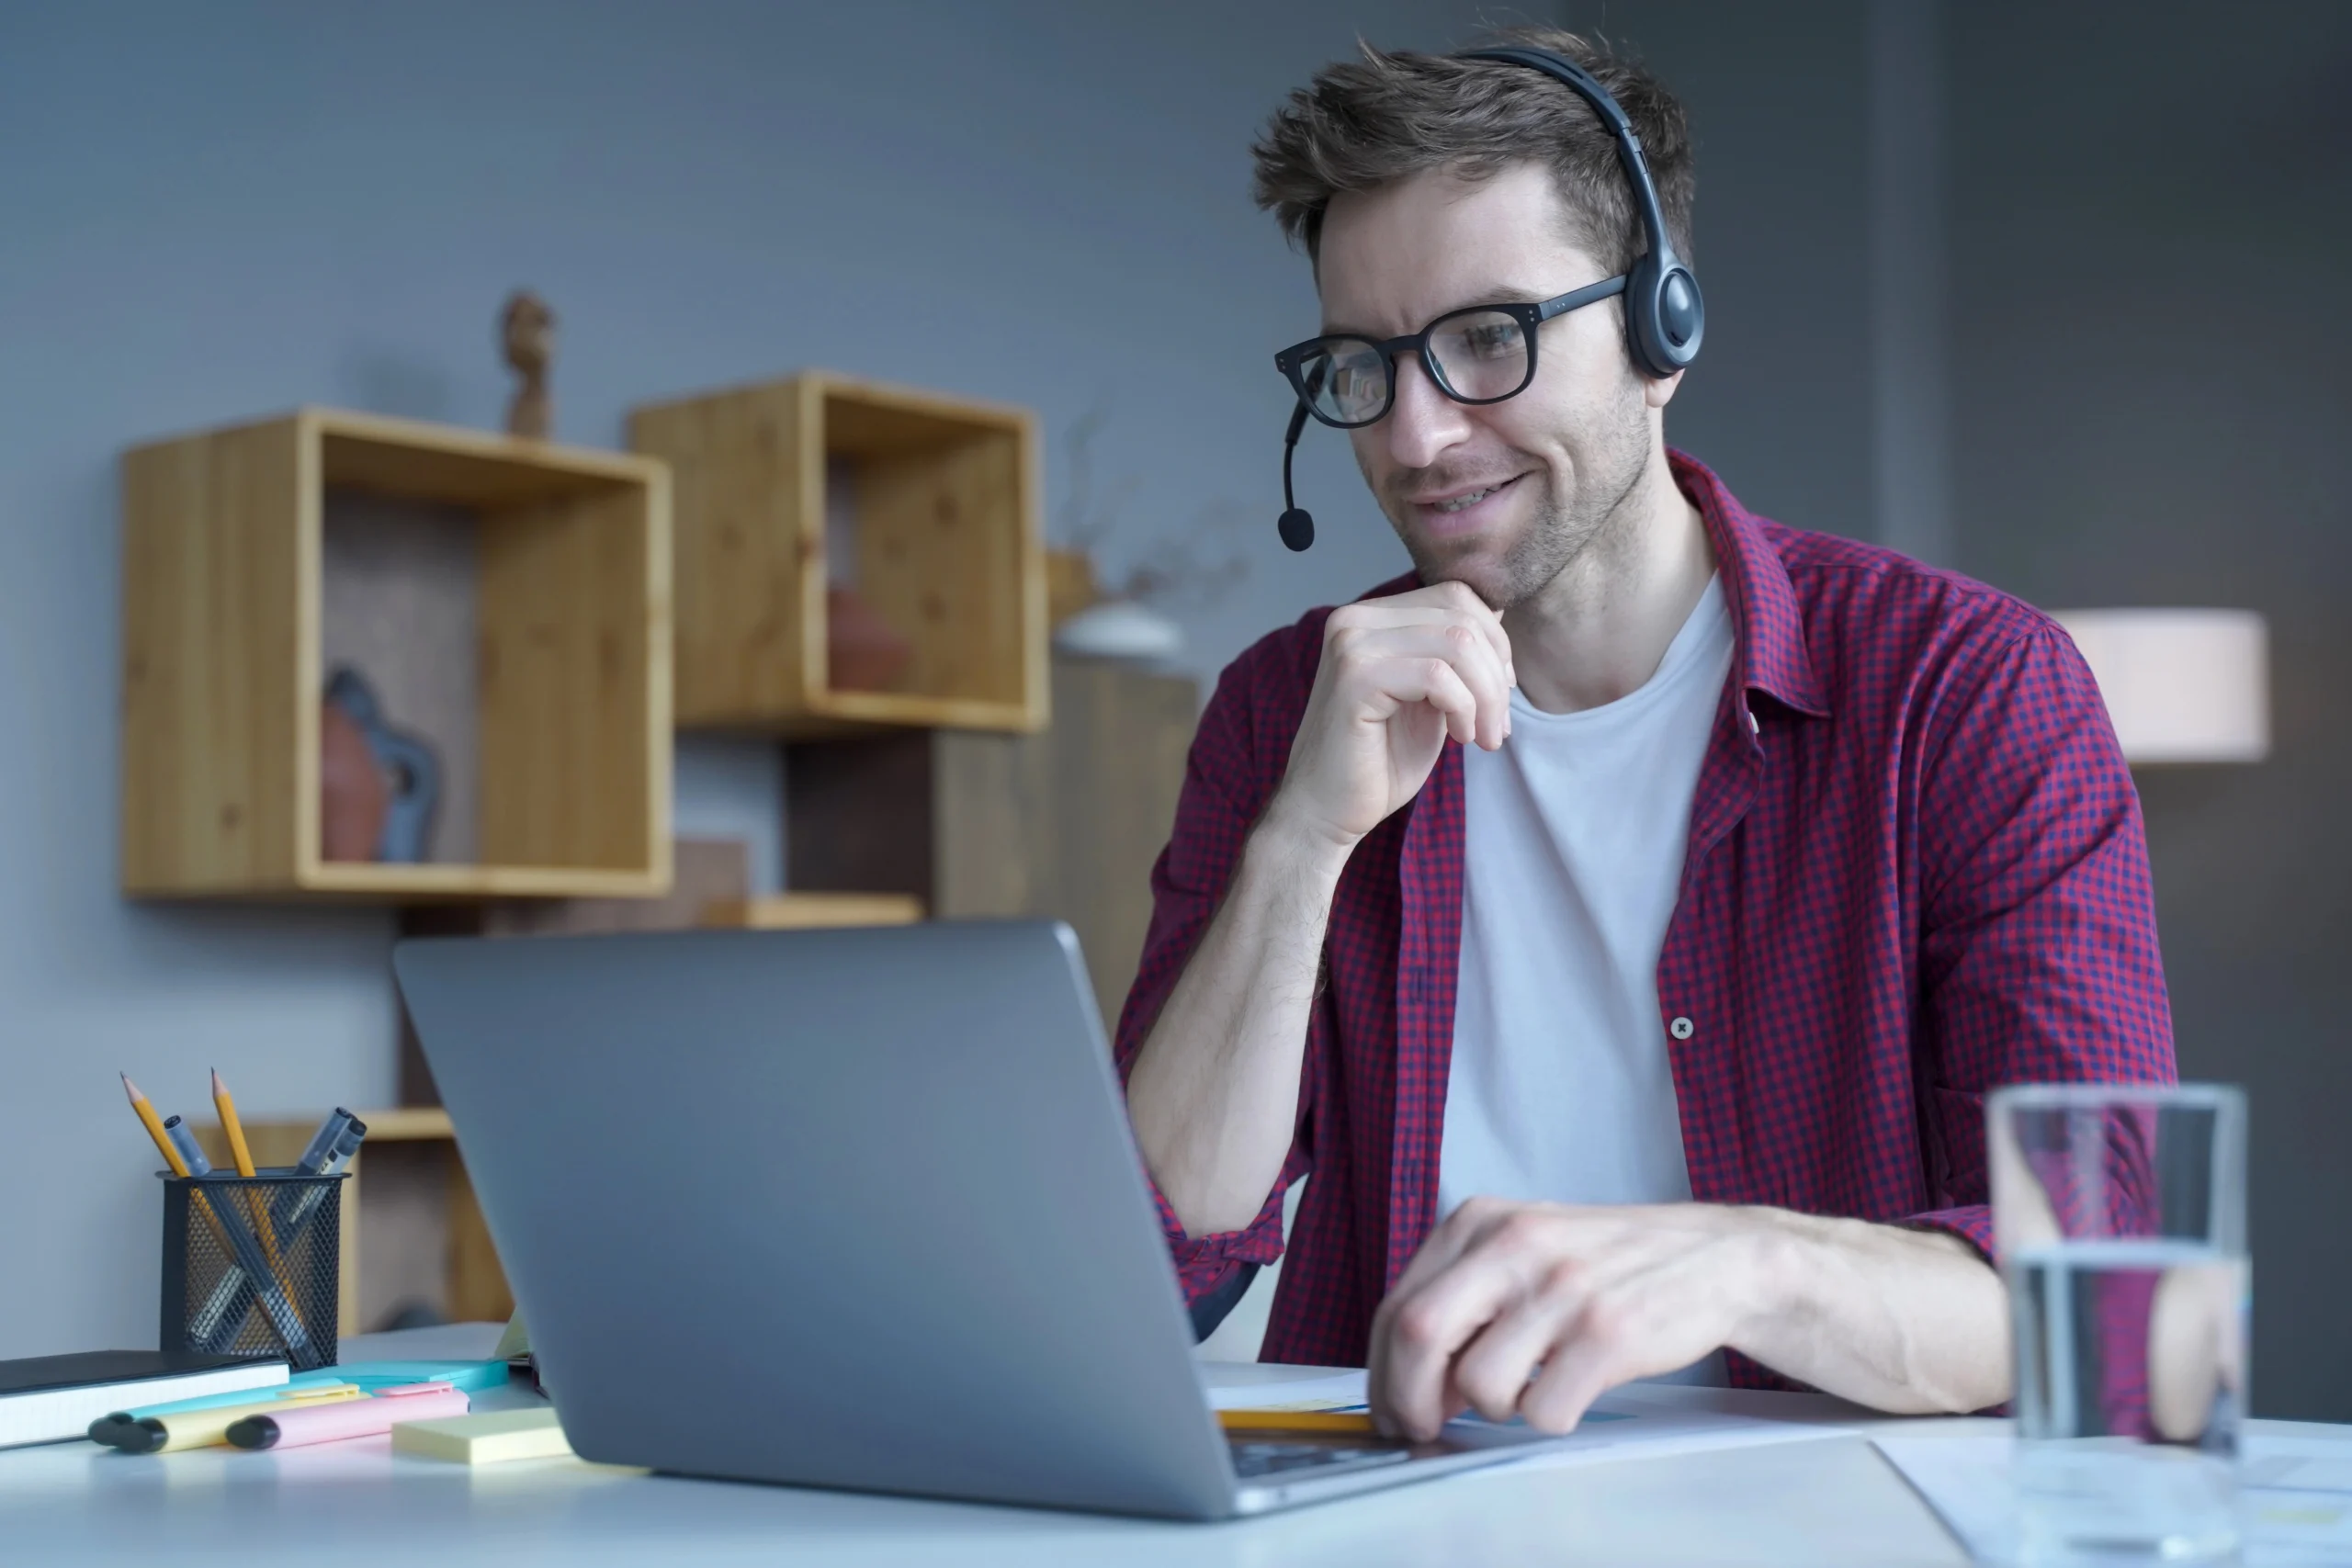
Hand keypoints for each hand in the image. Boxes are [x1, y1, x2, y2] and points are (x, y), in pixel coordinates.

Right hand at [1266, 581, 1514, 853]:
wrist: (1327, 811)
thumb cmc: (1379, 759)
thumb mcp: (1431, 696)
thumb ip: (1453, 655)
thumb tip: (1497, 614)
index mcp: (1371, 618)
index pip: (1455, 596)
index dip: (1495, 641)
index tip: (1502, 692)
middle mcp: (1354, 620)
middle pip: (1461, 615)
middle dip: (1496, 673)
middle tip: (1499, 726)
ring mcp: (1351, 645)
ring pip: (1457, 642)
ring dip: (1487, 696)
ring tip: (1485, 737)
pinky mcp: (1355, 678)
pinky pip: (1437, 676)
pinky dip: (1463, 708)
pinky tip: (1460, 737)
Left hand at [1366, 1198, 1774, 1440]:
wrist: (1714, 1257)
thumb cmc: (1607, 1263)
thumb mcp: (1522, 1249)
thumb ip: (1462, 1297)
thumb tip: (1406, 1380)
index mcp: (1480, 1221)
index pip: (1397, 1306)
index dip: (1382, 1372)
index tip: (1390, 1407)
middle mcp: (1515, 1243)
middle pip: (1417, 1334)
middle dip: (1409, 1399)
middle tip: (1425, 1427)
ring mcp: (1563, 1286)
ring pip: (1480, 1384)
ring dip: (1495, 1410)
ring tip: (1528, 1388)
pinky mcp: (1608, 1332)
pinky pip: (1544, 1410)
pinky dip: (1548, 1418)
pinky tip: (1570, 1388)